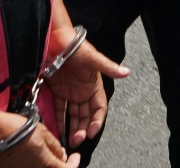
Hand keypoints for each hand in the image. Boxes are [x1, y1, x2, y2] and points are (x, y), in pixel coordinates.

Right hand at [0, 117, 75, 167]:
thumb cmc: (17, 131)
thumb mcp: (43, 133)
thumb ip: (55, 147)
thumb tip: (61, 154)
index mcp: (47, 166)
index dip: (74, 163)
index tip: (76, 157)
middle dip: (61, 167)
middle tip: (62, 159)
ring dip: (47, 166)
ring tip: (47, 157)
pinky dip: (34, 166)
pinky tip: (33, 159)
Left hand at [44, 34, 129, 149]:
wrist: (53, 38)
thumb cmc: (74, 45)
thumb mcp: (91, 57)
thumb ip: (107, 66)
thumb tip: (126, 72)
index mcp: (94, 85)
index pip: (99, 108)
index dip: (97, 121)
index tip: (92, 132)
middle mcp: (83, 90)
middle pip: (86, 115)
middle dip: (84, 129)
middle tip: (77, 140)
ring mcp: (70, 91)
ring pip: (74, 115)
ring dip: (73, 128)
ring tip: (69, 141)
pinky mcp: (57, 90)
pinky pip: (60, 109)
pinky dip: (60, 120)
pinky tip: (59, 131)